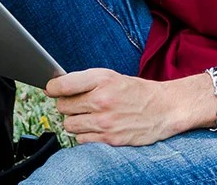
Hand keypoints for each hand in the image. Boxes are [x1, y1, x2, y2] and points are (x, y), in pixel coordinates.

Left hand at [46, 68, 198, 146]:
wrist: (164, 108)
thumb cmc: (134, 91)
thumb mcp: (110, 76)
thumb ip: (83, 80)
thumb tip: (53, 87)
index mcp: (101, 79)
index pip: (62, 85)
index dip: (52, 88)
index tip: (52, 89)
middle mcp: (101, 100)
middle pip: (62, 106)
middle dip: (68, 105)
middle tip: (80, 104)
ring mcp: (105, 121)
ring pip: (69, 125)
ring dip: (75, 121)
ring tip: (89, 116)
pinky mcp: (109, 139)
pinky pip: (80, 139)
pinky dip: (85, 135)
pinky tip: (96, 127)